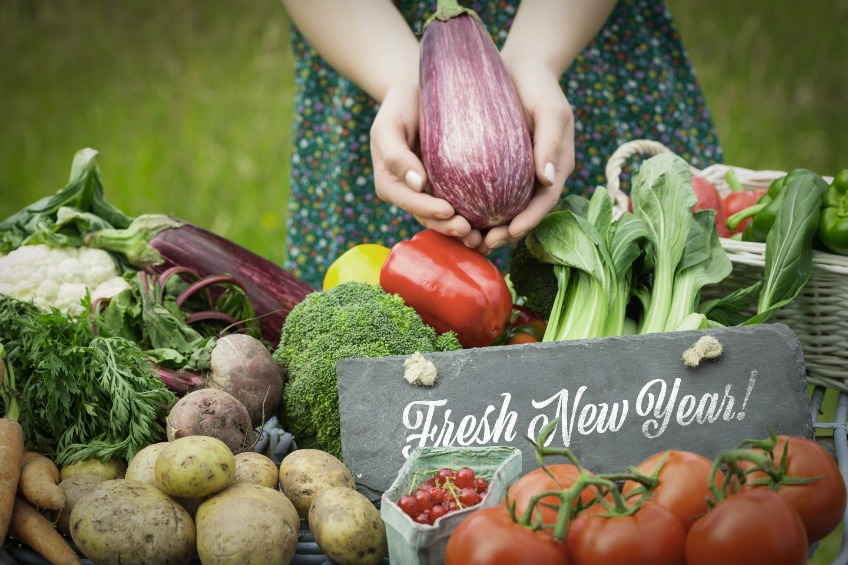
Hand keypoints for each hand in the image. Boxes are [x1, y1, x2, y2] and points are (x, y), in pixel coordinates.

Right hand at [370, 81, 485, 247]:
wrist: (419, 90)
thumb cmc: (401, 104)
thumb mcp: (389, 125)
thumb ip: (396, 154)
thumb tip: (418, 184)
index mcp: (392, 183)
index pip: (409, 202)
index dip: (428, 211)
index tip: (449, 211)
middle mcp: (410, 193)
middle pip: (428, 218)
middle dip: (448, 228)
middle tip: (470, 233)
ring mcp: (430, 192)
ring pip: (445, 219)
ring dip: (463, 232)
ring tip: (483, 239)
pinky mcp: (450, 186)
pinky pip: (461, 205)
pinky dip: (475, 218)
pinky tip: (494, 225)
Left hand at [479, 62, 574, 253]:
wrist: (521, 67)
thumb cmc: (539, 86)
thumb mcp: (551, 110)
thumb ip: (550, 143)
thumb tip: (546, 180)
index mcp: (555, 168)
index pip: (545, 202)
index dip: (529, 221)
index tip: (510, 233)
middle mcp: (538, 176)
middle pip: (524, 212)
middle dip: (506, 233)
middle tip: (484, 243)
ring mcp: (518, 173)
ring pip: (506, 208)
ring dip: (489, 227)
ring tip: (469, 239)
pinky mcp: (498, 167)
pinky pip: (489, 193)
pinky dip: (477, 208)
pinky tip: (457, 216)